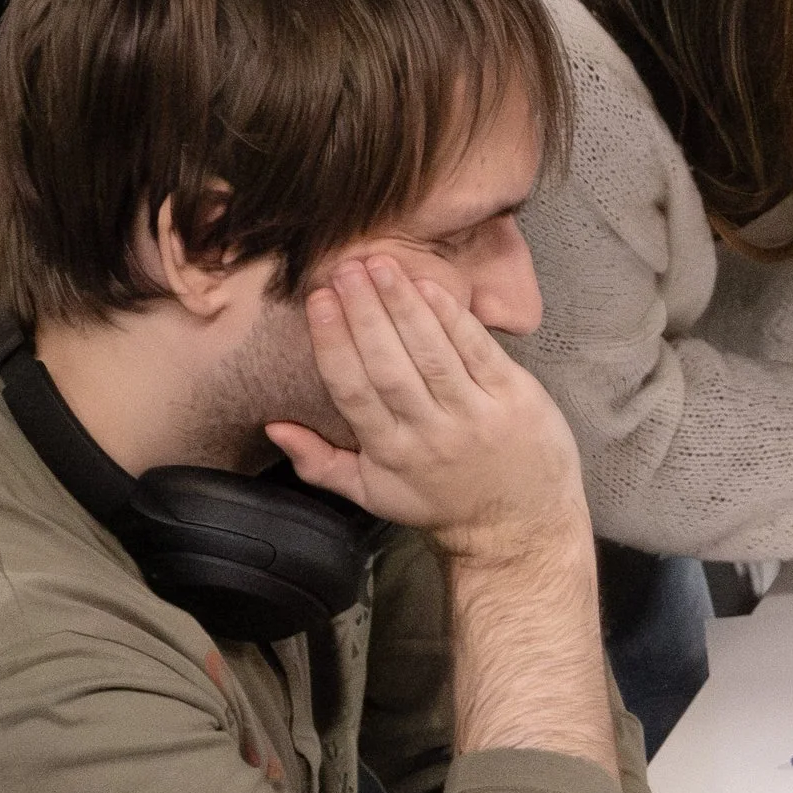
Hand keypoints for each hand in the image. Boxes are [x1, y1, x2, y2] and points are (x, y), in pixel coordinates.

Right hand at [268, 254, 586, 562]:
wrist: (518, 526)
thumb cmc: (440, 501)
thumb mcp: (374, 494)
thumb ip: (319, 462)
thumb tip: (273, 426)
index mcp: (391, 452)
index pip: (353, 390)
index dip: (334, 343)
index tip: (319, 301)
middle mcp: (431, 433)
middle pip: (389, 365)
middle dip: (365, 313)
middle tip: (346, 268)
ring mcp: (476, 414)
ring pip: (432, 353)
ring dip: (404, 305)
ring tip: (381, 266)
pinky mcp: (515, 399)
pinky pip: (479, 350)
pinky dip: (453, 317)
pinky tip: (428, 287)